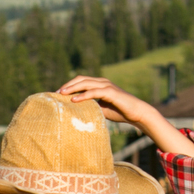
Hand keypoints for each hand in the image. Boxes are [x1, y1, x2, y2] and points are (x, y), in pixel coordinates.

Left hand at [57, 75, 193, 158]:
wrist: (137, 113)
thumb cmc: (120, 112)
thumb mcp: (102, 109)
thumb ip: (91, 106)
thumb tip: (77, 112)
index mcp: (100, 84)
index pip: (81, 81)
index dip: (69, 86)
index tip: (58, 94)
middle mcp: (103, 82)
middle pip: (81, 79)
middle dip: (68, 85)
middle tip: (56, 92)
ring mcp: (107, 86)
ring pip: (86, 83)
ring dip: (72, 88)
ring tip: (61, 94)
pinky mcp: (111, 92)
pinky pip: (94, 92)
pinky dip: (83, 95)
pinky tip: (74, 100)